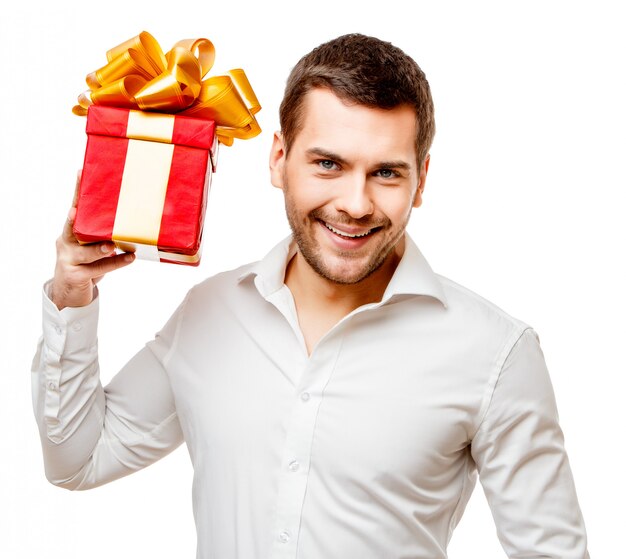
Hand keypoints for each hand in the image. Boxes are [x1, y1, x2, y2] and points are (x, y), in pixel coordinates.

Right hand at [50, 174, 134, 309]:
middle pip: (72, 227)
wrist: (70, 294)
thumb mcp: (92, 248)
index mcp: (71, 232)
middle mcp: (65, 243)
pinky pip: (97, 268)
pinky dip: (114, 263)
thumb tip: (132, 221)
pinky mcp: (75, 275)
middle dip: (77, 216)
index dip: (77, 191)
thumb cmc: (86, 266)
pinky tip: (129, 259)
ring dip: (100, 248)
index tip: (80, 172)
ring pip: (85, 252)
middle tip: (79, 210)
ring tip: (112, 245)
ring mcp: (68, 259)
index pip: (75, 208)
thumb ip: (103, 235)